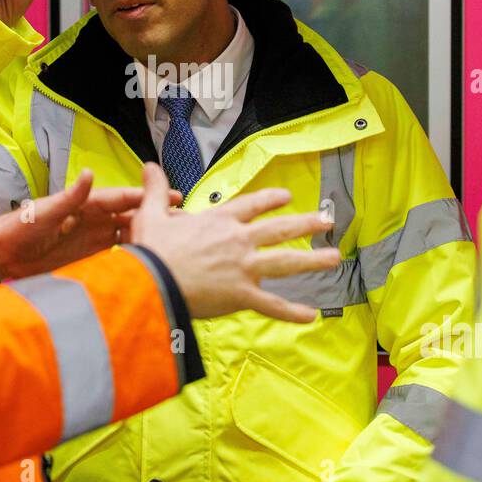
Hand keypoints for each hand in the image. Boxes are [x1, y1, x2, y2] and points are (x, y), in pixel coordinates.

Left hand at [0, 169, 178, 281]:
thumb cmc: (16, 229)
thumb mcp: (43, 211)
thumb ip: (69, 196)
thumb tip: (89, 173)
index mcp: (83, 205)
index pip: (121, 199)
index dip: (146, 196)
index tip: (172, 196)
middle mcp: (91, 220)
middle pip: (130, 216)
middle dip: (155, 216)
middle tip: (183, 222)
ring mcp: (90, 240)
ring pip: (127, 235)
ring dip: (147, 235)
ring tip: (173, 241)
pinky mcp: (86, 259)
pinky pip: (115, 255)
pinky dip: (132, 255)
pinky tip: (149, 261)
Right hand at [130, 163, 337, 323]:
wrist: (154, 281)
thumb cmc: (151, 250)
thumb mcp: (151, 214)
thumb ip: (155, 190)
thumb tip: (148, 166)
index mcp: (219, 220)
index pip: (252, 205)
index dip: (270, 199)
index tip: (286, 196)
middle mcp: (238, 240)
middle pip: (279, 229)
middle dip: (306, 223)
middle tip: (327, 221)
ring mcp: (244, 267)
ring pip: (285, 262)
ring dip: (312, 260)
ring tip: (334, 258)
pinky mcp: (242, 295)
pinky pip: (272, 305)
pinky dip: (292, 312)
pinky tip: (312, 315)